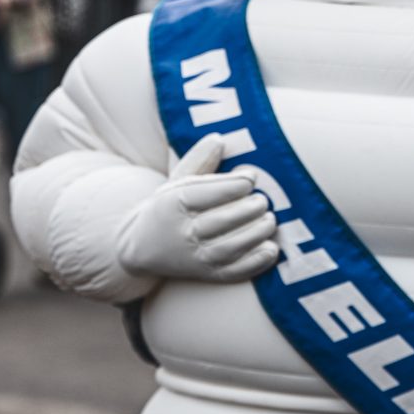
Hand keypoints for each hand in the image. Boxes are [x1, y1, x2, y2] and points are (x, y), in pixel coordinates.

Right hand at [118, 133, 279, 283]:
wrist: (142, 246)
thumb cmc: (169, 208)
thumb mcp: (177, 180)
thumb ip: (200, 159)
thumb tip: (219, 138)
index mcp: (174, 203)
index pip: (206, 193)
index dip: (233, 185)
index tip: (251, 178)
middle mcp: (183, 232)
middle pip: (221, 221)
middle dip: (249, 209)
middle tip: (263, 200)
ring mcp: (196, 257)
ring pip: (230, 247)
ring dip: (256, 233)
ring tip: (270, 220)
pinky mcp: (207, 274)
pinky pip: (234, 272)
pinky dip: (255, 263)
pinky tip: (271, 249)